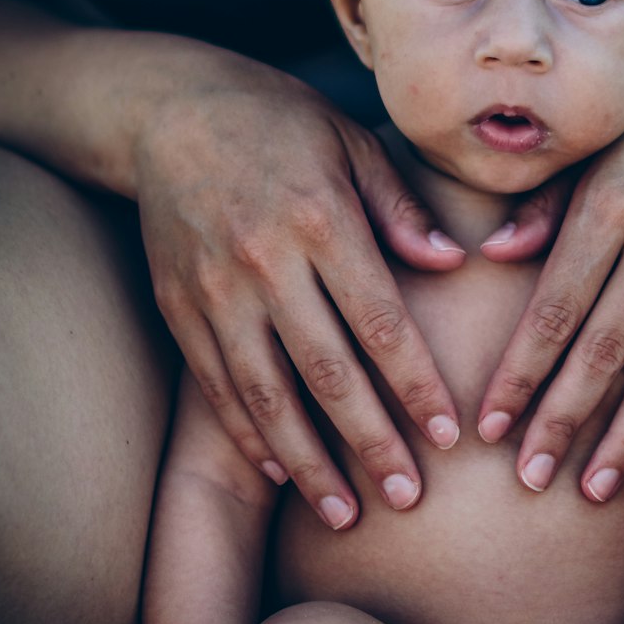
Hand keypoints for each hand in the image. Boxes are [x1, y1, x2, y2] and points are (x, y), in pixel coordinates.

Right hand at [135, 50, 464, 523]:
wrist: (168, 109)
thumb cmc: (282, 123)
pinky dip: (250, 434)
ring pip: (266, 394)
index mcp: (319, 219)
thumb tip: (454, 263)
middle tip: (407, 497)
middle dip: (370, 442)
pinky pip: (217, 386)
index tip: (450, 436)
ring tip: (344, 514)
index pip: (379, 322)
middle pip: (325, 372)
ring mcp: (214, 291)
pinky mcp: (178, 306)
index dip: (415, 385)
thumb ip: (403, 210)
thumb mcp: (353, 144)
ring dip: (308, 461)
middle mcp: (263, 262)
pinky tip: (282, 471)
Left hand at [476, 14, 623, 492]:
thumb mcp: (598, 146)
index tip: (486, 426)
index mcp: (610, 205)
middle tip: (528, 478)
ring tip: (595, 488)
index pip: (553, 308)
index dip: (518, 372)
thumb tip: (494, 254)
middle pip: (604, 348)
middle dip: (561, 418)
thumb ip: (546, 204)